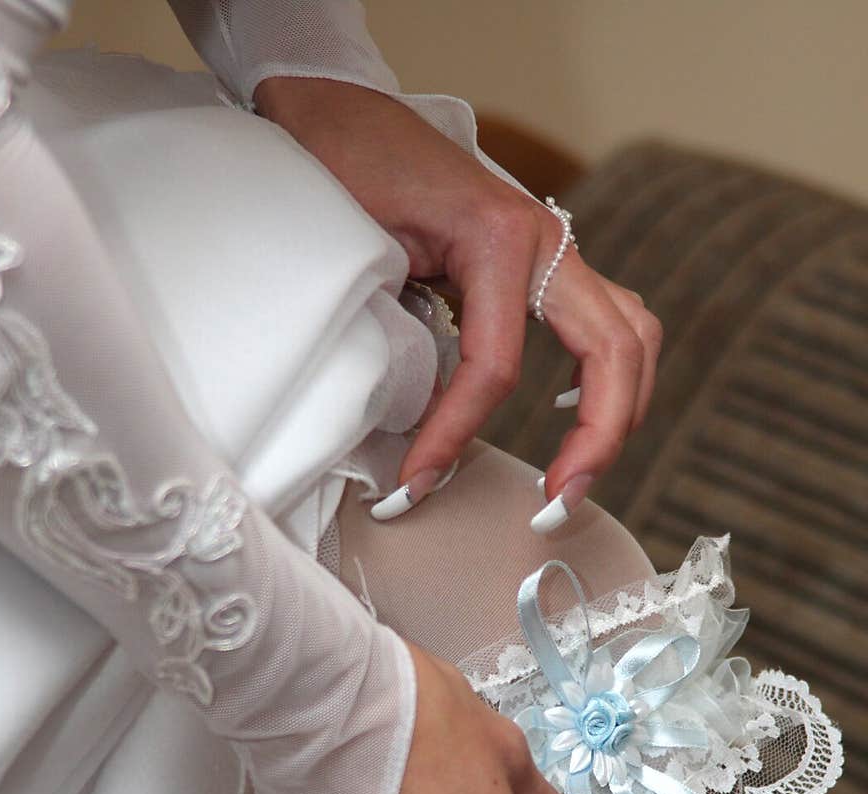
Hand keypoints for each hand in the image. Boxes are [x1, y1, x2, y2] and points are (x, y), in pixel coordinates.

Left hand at [255, 77, 662, 520]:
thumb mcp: (362, 252)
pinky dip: (608, 378)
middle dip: (595, 442)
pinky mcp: (545, 265)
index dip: (456, 437)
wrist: (335, 111)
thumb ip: (397, 334)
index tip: (414, 487)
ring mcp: (555, 251)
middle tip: (552, 508)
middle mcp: (547, 242)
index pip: (496, 367)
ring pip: (631, 337)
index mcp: (501, 238)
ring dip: (618, 413)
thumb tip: (410, 431)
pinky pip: (608, 325)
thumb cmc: (340, 169)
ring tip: (573, 478)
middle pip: (613, 355)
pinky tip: (570, 415)